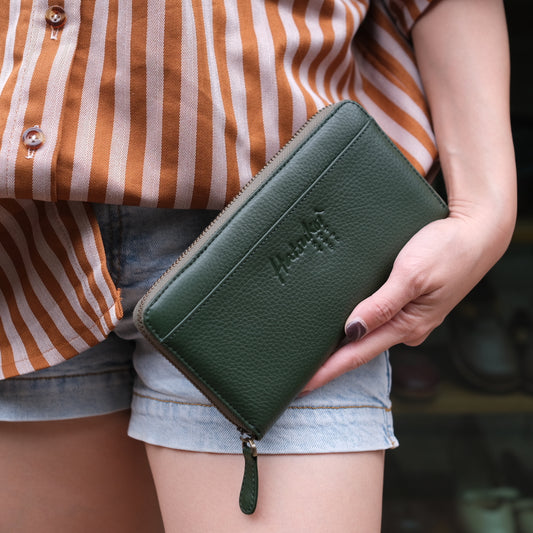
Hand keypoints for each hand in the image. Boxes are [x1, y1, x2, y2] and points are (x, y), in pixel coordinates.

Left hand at [303, 207, 513, 392]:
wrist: (478, 233)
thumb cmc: (448, 250)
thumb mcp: (411, 275)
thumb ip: (382, 304)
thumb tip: (353, 330)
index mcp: (407, 325)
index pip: (358, 355)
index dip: (329, 371)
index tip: (303, 385)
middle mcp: (407, 327)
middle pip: (361, 350)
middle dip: (332, 364)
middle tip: (300, 374)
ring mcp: (410, 317)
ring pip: (369, 335)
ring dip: (343, 345)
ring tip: (315, 353)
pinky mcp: (410, 304)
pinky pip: (379, 319)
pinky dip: (359, 325)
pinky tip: (344, 324)